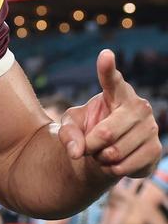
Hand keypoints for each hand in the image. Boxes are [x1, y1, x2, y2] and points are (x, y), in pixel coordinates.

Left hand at [57, 49, 159, 177]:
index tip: (105, 55)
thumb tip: (77, 152)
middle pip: (105, 133)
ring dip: (101, 158)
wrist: (107, 150)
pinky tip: (113, 162)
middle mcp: (138, 106)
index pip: (111, 80)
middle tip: (88, 146)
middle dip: (89, 145)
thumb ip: (67, 133)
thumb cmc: (88, 129)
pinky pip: (125, 165)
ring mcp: (150, 127)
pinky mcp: (156, 149)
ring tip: (102, 152)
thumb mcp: (71, 125)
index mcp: (116, 93)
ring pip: (115, 152)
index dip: (107, 69)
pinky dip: (112, 169)